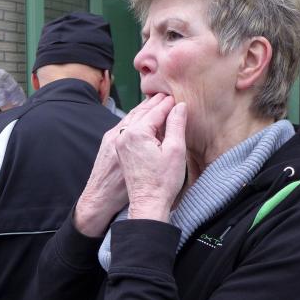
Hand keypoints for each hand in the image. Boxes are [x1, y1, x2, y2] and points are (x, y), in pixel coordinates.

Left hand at [75, 94, 172, 236]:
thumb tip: (180, 106)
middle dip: (156, 104)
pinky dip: (139, 121)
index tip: (177, 96)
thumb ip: (177, 124)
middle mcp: (123, 134)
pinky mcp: (119, 150)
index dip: (168, 103)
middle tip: (167, 95)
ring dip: (146, 111)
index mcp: (137, 132)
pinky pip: (129, 129)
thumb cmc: (163, 181)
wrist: (147, 204)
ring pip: (134, 119)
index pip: (155, 111)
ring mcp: (119, 143)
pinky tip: (147, 121)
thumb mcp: (175, 150)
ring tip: (158, 103)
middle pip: (143, 112)